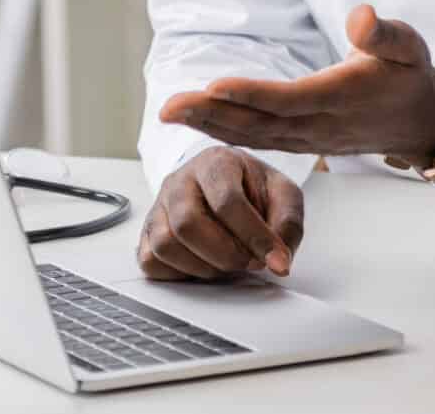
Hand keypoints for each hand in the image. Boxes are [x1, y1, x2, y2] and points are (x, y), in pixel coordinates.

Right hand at [137, 146, 304, 281]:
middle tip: (248, 262)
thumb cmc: (254, 189)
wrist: (229, 183)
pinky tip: (203, 266)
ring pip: (165, 244)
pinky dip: (179, 274)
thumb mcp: (283, 195)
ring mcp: (159, 205)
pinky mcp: (147, 230)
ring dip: (203, 266)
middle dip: (224, 254)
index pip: (227, 201)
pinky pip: (150, 261)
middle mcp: (181, 179)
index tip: (275, 259)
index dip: (253, 236)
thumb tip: (279, 262)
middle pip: (188, 223)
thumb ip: (287, 223)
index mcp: (216, 161)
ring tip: (227, 263)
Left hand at [159, 4, 434, 164]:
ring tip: (170, 113)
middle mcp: (320, 123)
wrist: (422, 122)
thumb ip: (385, 34)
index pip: (289, 99)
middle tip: (168, 107)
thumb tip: (360, 15)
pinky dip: (226, 132)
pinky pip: (259, 140)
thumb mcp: (410, 47)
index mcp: (342, 96)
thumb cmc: (411, 76)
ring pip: (254, 135)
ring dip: (210, 125)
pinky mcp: (303, 141)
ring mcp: (310, 138)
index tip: (213, 85)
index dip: (251, 94)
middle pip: (259, 123)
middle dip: (212, 114)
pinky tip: (197, 122)